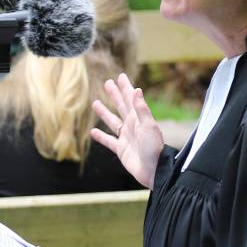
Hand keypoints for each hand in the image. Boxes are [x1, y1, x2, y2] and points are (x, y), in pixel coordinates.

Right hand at [91, 73, 163, 189]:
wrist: (154, 171)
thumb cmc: (153, 148)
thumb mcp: (148, 126)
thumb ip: (141, 109)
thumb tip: (136, 89)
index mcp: (138, 118)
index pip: (131, 98)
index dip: (125, 87)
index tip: (120, 76)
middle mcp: (132, 125)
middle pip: (121, 106)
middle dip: (114, 94)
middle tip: (107, 83)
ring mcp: (126, 137)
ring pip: (112, 121)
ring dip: (104, 112)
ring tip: (95, 103)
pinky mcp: (121, 150)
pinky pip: (109, 141)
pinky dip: (101, 137)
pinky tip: (93, 132)